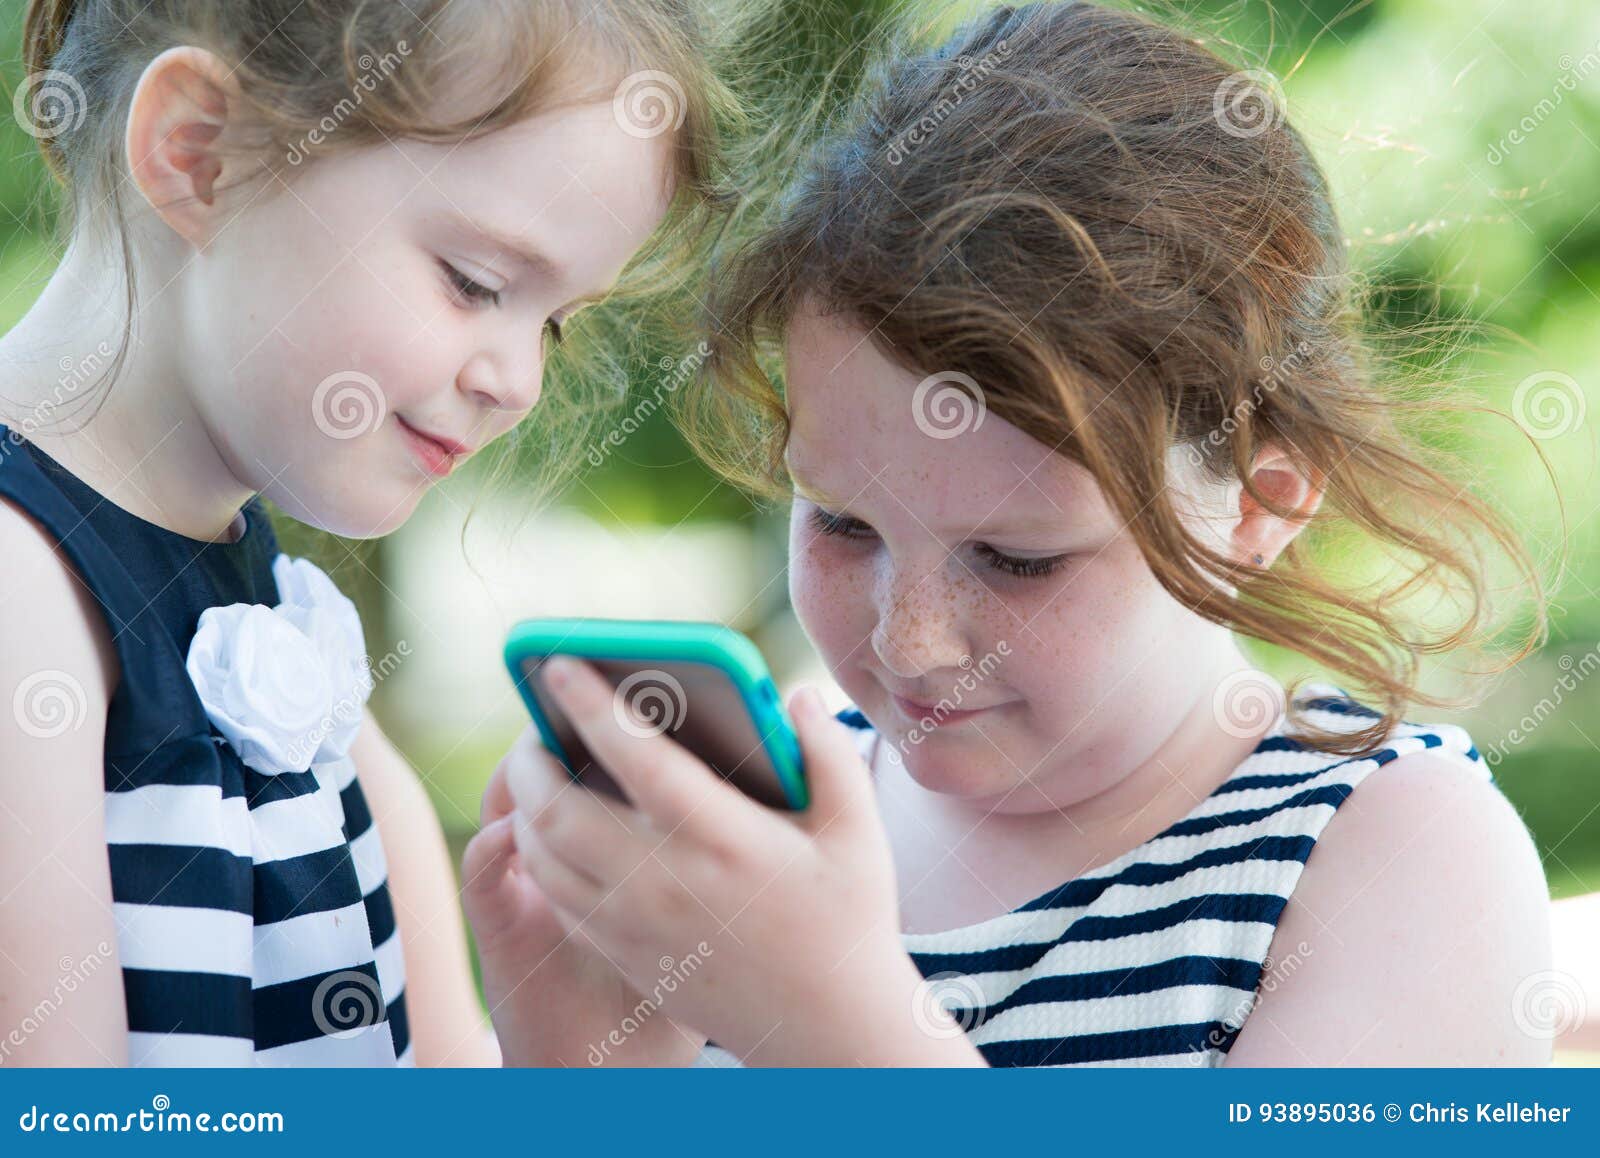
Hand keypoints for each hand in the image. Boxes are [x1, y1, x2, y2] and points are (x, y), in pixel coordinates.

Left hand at [505, 657, 984, 1065]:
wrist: (830, 1029)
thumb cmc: (848, 920)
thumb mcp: (858, 831)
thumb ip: (828, 753)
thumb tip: (796, 693)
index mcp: (726, 840)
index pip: (638, 759)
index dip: (591, 705)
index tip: (560, 662)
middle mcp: (669, 884)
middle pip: (560, 812)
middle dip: (531, 760)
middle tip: (532, 727)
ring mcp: (639, 927)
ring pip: (544, 859)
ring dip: (525, 810)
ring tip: (537, 774)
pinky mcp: (627, 956)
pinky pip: (557, 901)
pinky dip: (539, 859)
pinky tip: (553, 833)